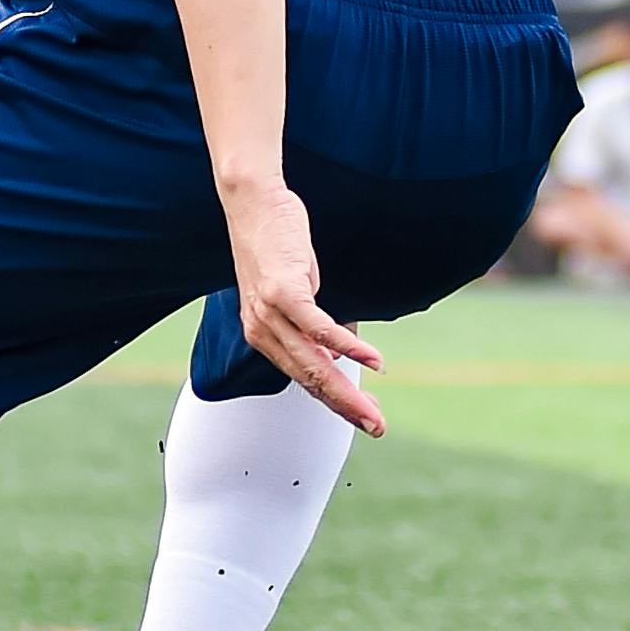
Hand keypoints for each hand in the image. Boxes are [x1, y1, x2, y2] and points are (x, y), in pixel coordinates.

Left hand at [221, 170, 382, 435]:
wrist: (254, 201)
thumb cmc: (277, 242)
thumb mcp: (298, 288)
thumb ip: (314, 322)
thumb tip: (342, 348)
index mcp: (264, 334)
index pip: (303, 377)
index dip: (335, 401)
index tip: (363, 419)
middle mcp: (261, 330)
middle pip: (309, 379)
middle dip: (345, 408)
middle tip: (376, 428)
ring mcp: (270, 312)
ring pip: (313, 363)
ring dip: (347, 391)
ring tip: (373, 410)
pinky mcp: (283, 291)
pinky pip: (319, 327)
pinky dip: (348, 346)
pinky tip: (372, 360)